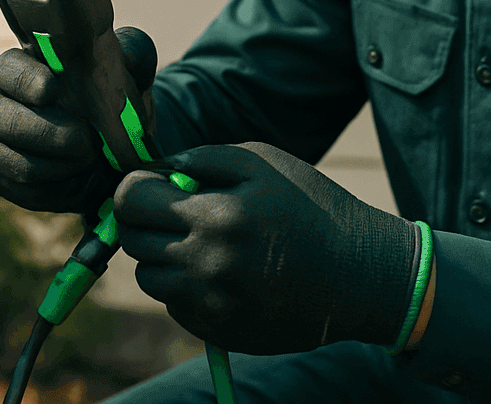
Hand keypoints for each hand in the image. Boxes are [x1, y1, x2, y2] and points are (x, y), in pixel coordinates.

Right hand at [0, 25, 157, 219]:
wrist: (111, 150)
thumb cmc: (111, 99)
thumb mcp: (130, 72)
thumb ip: (131, 55)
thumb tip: (120, 56)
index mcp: (19, 70)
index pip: (8, 70)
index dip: (26, 80)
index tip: (51, 88)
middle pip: (6, 121)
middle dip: (51, 133)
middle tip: (86, 140)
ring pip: (20, 162)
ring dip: (63, 163)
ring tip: (89, 157)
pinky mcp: (3, 180)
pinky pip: (28, 189)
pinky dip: (60, 187)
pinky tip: (79, 175)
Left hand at [112, 141, 420, 355]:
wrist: (359, 275)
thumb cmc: (312, 207)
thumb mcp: (265, 163)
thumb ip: (205, 158)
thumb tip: (159, 168)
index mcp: (216, 216)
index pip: (131, 201)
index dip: (133, 188)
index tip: (149, 185)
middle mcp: (207, 265)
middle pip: (133, 241)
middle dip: (146, 221)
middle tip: (176, 211)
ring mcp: (211, 304)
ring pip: (148, 278)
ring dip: (162, 256)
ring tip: (201, 242)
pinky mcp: (218, 331)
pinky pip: (175, 304)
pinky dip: (185, 285)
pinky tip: (220, 271)